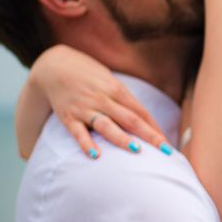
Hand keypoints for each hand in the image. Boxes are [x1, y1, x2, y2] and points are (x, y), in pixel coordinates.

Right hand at [30, 45, 169, 156]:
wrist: (54, 65)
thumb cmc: (89, 76)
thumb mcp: (110, 82)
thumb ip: (124, 100)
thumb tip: (145, 120)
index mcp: (117, 90)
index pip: (141, 112)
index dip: (155, 128)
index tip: (167, 143)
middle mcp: (103, 99)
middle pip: (130, 119)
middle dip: (149, 135)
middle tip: (165, 150)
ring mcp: (85, 108)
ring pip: (106, 125)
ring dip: (121, 138)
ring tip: (135, 150)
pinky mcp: (67, 116)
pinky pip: (78, 132)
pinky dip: (86, 144)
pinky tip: (95, 155)